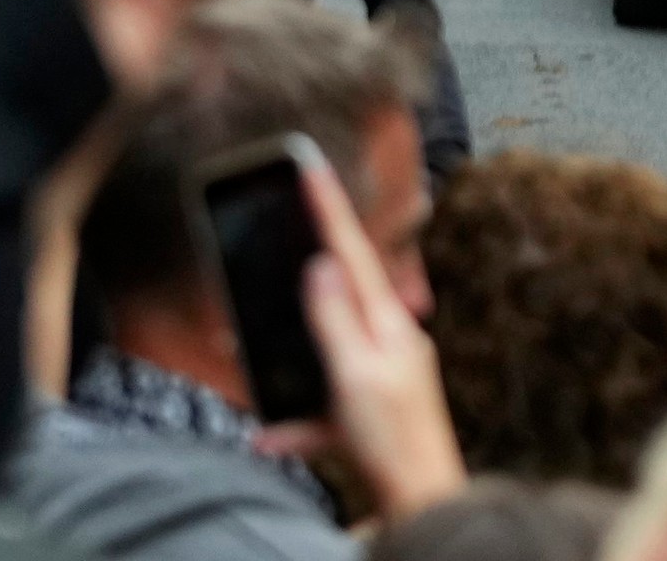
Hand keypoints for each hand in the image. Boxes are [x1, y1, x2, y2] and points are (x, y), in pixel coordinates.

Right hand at [256, 152, 465, 522]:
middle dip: (304, 265)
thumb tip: (321, 265)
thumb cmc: (393, 440)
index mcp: (388, 324)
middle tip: (284, 224)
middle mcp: (386, 341)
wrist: (422, 501)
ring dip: (286, 349)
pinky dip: (293, 422)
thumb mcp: (358, 374)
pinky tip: (268, 438)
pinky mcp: (364, 410)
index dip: (328, 208)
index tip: (310, 166)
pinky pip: (319, 405)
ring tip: (244, 343)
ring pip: (320, 347)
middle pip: (337, 291)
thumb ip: (336, 319)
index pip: (353, 253)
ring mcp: (377, 374)